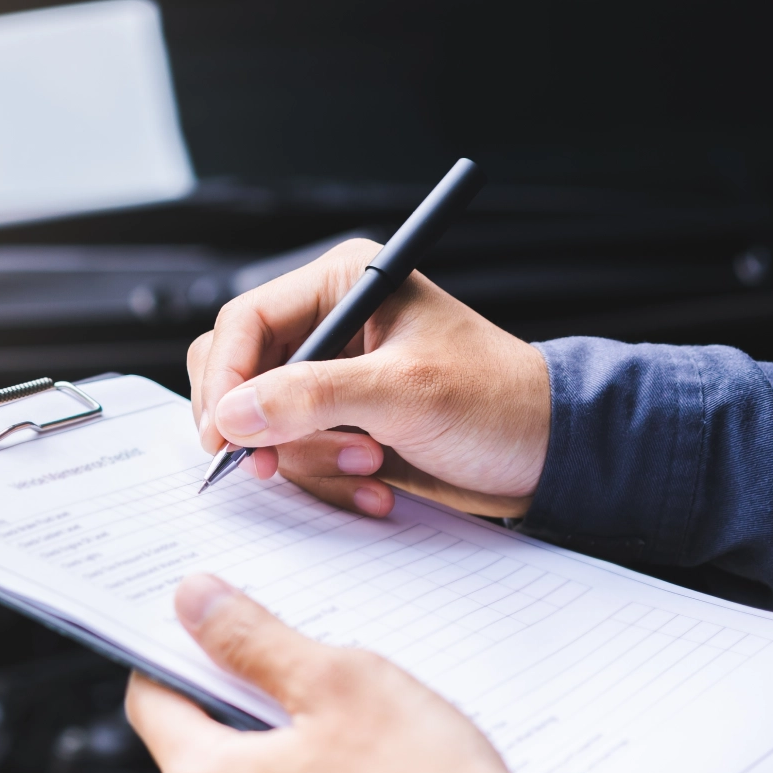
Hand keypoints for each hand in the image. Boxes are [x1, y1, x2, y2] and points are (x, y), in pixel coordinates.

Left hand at [128, 575, 517, 772]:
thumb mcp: (337, 683)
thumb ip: (253, 640)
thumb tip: (193, 603)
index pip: (152, 705)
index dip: (175, 655)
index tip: (204, 628)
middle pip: (205, 750)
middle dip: (245, 704)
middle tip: (300, 668)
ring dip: (287, 756)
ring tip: (350, 729)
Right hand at [189, 238, 549, 517]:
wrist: (548, 455)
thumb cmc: (498, 402)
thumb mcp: (404, 393)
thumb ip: (312, 398)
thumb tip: (232, 416)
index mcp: (342, 286)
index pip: (244, 321)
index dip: (224, 379)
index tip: (223, 435)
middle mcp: (328, 325)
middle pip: (240, 373)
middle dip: (265, 426)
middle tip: (281, 463)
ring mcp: (331, 378)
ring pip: (262, 423)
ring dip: (308, 460)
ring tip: (371, 465)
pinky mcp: (338, 423)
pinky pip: (293, 454)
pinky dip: (324, 479)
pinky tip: (373, 486)